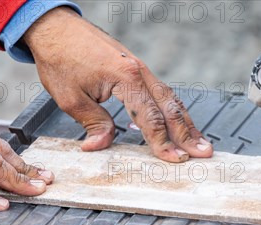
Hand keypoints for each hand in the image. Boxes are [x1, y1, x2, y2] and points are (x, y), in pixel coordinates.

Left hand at [23, 7, 212, 162]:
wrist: (56, 28)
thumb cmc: (60, 57)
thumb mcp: (70, 97)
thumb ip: (93, 123)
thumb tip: (101, 145)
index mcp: (126, 79)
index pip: (151, 119)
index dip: (163, 143)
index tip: (175, 159)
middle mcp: (140, 72)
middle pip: (170, 109)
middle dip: (188, 134)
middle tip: (204, 153)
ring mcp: (141, 69)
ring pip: (171, 100)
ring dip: (187, 123)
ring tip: (201, 141)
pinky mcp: (137, 69)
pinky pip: (162, 92)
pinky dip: (175, 110)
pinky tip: (181, 122)